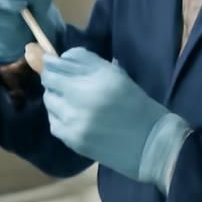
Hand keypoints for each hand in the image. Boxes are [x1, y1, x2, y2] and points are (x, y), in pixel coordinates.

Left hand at [40, 48, 190, 188]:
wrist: (151, 144)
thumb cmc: (136, 105)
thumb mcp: (116, 75)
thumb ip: (86, 61)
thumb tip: (61, 57)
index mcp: (97, 79)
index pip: (57, 66)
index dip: (51, 63)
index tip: (51, 62)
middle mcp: (81, 99)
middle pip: (49, 82)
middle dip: (53, 80)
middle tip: (64, 82)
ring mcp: (74, 122)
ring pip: (49, 102)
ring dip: (56, 98)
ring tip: (71, 100)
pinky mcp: (72, 140)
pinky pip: (53, 123)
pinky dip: (59, 117)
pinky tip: (73, 117)